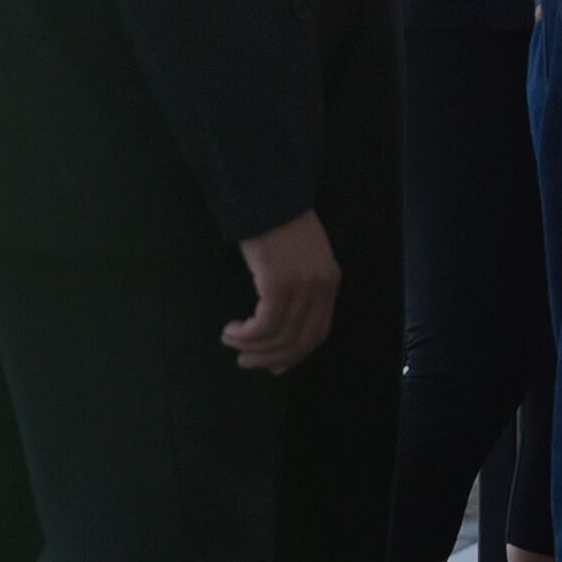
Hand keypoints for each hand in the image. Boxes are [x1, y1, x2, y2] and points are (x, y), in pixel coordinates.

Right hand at [227, 212, 340, 374]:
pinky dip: (246, 335)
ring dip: (253, 348)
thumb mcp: (301, 256)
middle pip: (301, 342)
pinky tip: (232, 330)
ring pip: (280, 338)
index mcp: (329, 282)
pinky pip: (263, 325)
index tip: (276, 365)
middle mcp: (321, 289)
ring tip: (232, 341)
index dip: (297, 354)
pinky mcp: (279, 286)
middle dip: (272, 359)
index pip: (318, 332)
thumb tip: (283, 317)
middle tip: (247, 363)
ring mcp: (302, 288)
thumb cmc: (280, 222)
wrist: (270, 195)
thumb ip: (300, 284)